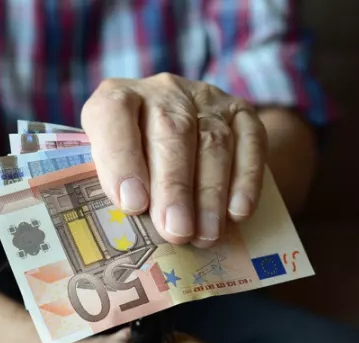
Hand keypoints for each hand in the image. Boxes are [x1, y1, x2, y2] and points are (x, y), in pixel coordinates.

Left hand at [81, 73, 267, 246]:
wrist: (175, 140)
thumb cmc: (132, 165)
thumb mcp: (107, 168)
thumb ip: (112, 188)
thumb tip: (127, 228)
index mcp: (117, 99)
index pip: (113, 114)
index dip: (122, 159)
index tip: (132, 205)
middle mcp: (161, 92)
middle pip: (171, 132)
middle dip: (174, 187)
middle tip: (177, 230)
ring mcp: (204, 98)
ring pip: (213, 141)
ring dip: (210, 193)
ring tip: (206, 234)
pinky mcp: (240, 111)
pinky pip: (251, 141)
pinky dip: (246, 180)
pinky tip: (238, 213)